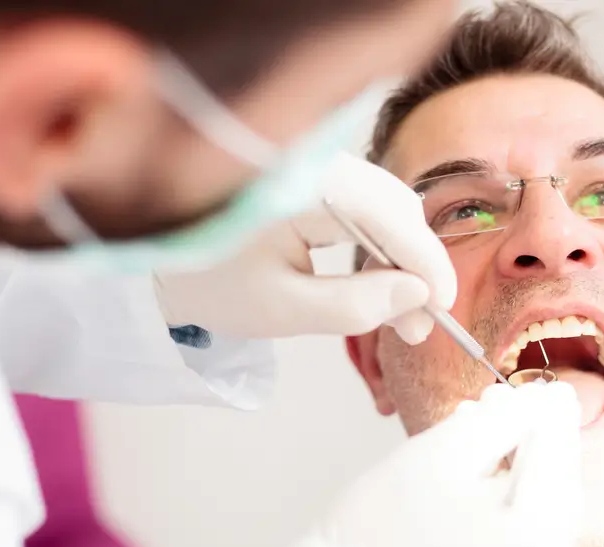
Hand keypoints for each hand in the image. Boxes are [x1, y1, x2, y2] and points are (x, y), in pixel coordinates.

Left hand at [154, 152, 454, 343]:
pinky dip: (381, 244)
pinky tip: (381, 281)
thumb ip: (352, 306)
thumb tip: (417, 297)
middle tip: (420, 326)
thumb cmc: (210, 281)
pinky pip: (366, 205)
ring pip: (385, 205)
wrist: (159, 255)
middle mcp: (315, 162)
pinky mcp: (315, 176)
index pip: (387, 216)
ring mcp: (317, 165)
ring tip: (402, 314)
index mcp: (301, 186)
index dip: (426, 262)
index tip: (444, 308)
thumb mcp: (280, 309)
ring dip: (402, 258)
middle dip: (416, 267)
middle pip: (394, 206)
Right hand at [320, 382, 582, 546]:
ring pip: (536, 508)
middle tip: (487, 404)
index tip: (526, 381)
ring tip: (471, 438)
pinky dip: (502, 503)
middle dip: (526, 436)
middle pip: (554, 480)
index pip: (559, 448)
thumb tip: (549, 398)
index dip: (542, 406)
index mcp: (542, 533)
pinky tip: (469, 483)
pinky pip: (519, 537)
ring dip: (512, 467)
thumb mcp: (442, 455)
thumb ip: (502, 419)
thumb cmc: (381, 534)